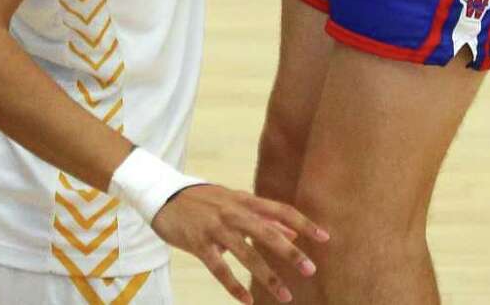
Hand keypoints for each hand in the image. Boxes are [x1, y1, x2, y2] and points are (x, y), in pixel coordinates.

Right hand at [153, 181, 327, 304]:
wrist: (164, 195)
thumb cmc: (205, 201)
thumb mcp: (235, 202)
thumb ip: (264, 218)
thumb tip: (293, 233)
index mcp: (245, 201)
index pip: (281, 210)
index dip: (303, 223)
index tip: (325, 237)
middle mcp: (234, 212)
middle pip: (268, 232)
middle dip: (291, 253)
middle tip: (311, 269)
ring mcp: (216, 228)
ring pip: (247, 253)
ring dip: (267, 276)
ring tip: (285, 295)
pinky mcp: (198, 243)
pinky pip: (219, 268)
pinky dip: (234, 285)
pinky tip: (247, 300)